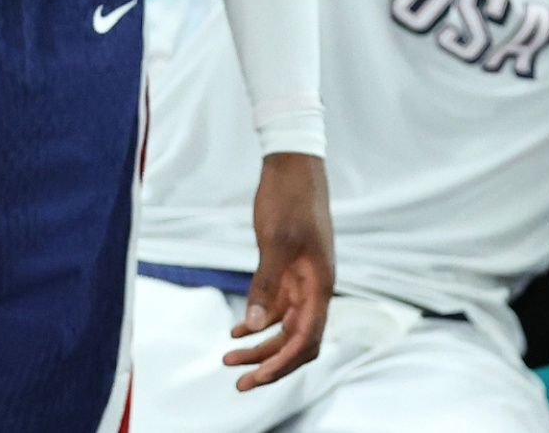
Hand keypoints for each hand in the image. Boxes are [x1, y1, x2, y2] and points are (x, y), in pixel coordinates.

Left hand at [225, 151, 332, 389]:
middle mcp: (315, 288)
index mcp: (320, 284)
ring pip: (284, 327)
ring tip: (228, 359)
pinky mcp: (288, 271)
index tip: (256, 379)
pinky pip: (275, 308)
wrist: (292, 165)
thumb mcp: (275, 241)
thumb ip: (265, 284)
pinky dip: (256, 322)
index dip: (282, 362)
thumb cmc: (289, 198)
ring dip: (259, 346)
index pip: (306, 338)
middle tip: (237, 382)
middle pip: (296, 340)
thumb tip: (251, 326)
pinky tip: (233, 331)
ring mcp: (303, 280)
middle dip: (269, 363)